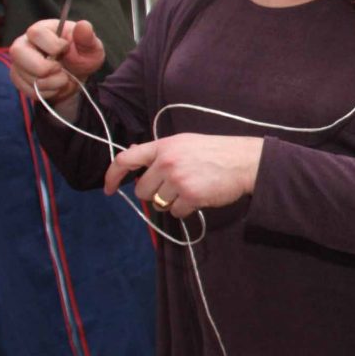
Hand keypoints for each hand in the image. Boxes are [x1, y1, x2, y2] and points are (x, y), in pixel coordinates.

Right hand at [8, 18, 105, 105]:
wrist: (76, 76)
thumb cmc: (82, 56)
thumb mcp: (91, 47)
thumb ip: (87, 38)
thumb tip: (84, 25)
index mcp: (42, 30)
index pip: (36, 33)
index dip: (53, 45)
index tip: (66, 49)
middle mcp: (24, 43)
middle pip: (18, 52)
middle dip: (45, 67)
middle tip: (61, 68)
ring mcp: (19, 62)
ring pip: (26, 75)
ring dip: (52, 83)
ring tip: (62, 78)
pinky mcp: (19, 79)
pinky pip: (28, 90)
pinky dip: (48, 92)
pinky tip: (55, 86)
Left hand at [102, 133, 264, 217]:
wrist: (245, 161)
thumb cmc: (216, 151)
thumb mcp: (184, 142)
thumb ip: (159, 151)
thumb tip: (131, 153)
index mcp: (163, 146)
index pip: (126, 159)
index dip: (113, 176)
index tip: (109, 189)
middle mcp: (167, 162)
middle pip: (142, 190)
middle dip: (154, 193)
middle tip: (173, 188)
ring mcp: (178, 180)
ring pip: (158, 203)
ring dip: (171, 202)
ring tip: (190, 191)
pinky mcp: (191, 196)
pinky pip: (176, 212)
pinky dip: (185, 209)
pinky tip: (199, 198)